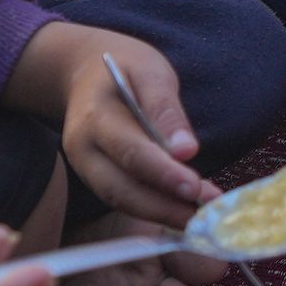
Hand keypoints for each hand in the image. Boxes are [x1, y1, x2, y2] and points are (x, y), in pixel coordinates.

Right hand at [8, 20, 222, 224]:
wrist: (87, 71)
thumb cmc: (126, 67)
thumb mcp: (151, 73)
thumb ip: (166, 110)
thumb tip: (186, 151)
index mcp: (95, 117)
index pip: (131, 152)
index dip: (164, 174)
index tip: (196, 188)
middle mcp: (82, 149)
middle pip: (121, 188)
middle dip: (164, 207)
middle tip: (203, 215)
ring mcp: (84, 167)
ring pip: (121, 200)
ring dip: (161, 213)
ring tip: (198, 217)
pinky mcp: (95, 178)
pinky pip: (123, 199)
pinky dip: (153, 208)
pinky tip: (182, 210)